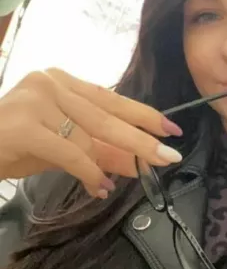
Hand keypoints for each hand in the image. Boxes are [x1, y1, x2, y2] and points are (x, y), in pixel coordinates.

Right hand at [0, 68, 182, 197]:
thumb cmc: (9, 146)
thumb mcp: (61, 148)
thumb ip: (97, 151)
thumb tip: (135, 163)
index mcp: (60, 81)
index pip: (109, 98)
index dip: (142, 114)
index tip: (170, 129)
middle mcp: (49, 82)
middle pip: (106, 114)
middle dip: (140, 138)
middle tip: (168, 155)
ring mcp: (36, 100)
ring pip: (90, 133)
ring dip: (114, 160)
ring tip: (132, 177)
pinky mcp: (24, 124)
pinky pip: (69, 151)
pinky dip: (88, 171)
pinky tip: (99, 187)